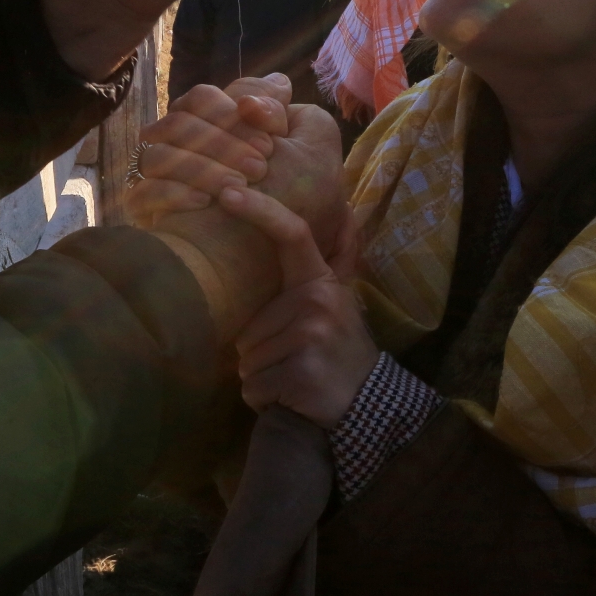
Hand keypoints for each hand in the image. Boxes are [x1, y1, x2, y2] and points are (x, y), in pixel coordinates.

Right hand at [135, 77, 348, 257]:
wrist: (288, 275)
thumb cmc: (301, 207)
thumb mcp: (313, 157)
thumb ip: (296, 116)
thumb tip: (278, 83)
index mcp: (215, 127)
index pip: (202, 99)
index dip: (233, 109)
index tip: (272, 136)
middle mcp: (182, 149)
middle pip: (179, 121)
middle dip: (223, 140)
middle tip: (261, 167)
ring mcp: (161, 183)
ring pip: (158, 155)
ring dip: (202, 167)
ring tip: (237, 187)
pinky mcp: (150, 219)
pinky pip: (142, 196)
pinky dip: (173, 194)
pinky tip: (204, 203)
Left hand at [221, 186, 377, 429]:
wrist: (367, 404)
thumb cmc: (333, 352)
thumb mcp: (327, 307)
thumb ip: (299, 284)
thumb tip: (291, 238)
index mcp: (320, 281)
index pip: (292, 235)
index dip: (260, 210)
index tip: (227, 191)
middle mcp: (318, 300)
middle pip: (248, 326)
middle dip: (258, 350)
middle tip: (293, 358)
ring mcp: (311, 335)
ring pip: (246, 358)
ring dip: (261, 376)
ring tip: (294, 376)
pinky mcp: (301, 371)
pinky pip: (253, 386)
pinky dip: (264, 398)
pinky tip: (292, 395)